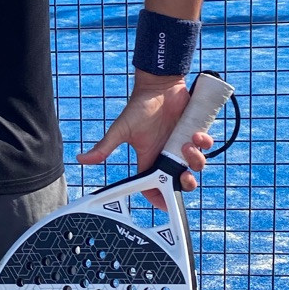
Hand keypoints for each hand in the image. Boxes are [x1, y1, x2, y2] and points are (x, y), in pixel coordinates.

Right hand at [77, 74, 211, 206]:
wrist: (159, 85)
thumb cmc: (139, 106)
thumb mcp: (121, 130)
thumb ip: (104, 147)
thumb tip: (81, 159)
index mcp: (150, 159)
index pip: (155, 186)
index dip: (161, 198)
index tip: (166, 204)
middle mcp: (168, 155)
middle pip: (180, 181)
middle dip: (185, 184)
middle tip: (183, 176)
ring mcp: (182, 145)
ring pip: (196, 165)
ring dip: (195, 160)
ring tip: (186, 144)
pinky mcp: (195, 133)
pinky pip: (206, 146)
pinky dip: (204, 143)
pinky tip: (196, 134)